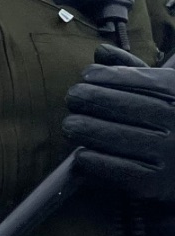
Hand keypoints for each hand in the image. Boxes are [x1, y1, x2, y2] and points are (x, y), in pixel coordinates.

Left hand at [65, 48, 174, 204]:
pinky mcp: (154, 184)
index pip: (140, 80)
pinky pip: (115, 168)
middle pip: (125, 106)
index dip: (108, 76)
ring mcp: (167, 154)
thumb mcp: (162, 92)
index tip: (86, 75)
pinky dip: (94, 160)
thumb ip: (133, 70)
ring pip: (115, 136)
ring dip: (86, 128)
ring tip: (70, 125)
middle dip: (92, 99)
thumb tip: (100, 51)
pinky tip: (81, 154)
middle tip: (71, 97)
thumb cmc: (169, 122)